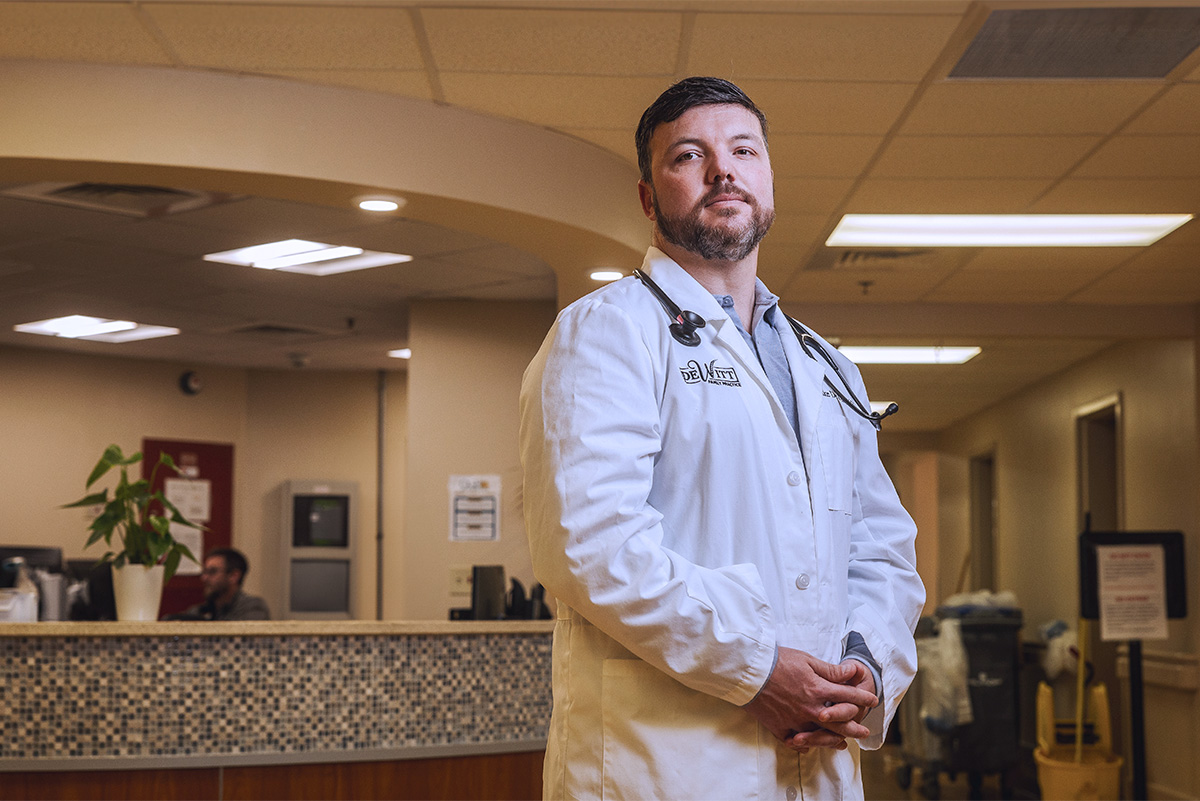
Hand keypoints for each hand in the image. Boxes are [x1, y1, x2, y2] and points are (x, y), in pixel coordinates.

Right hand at [743, 647, 877, 751]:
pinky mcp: (780, 727)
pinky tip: (810, 746)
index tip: (873, 700)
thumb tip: (852, 672)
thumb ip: (831, 670)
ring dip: (835, 740)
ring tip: (843, 744)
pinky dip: (805, 745)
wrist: (749, 671)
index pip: (848, 696)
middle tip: (865, 731)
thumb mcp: (807, 660)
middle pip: (839, 722)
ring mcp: (796, 721)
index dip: (863, 697)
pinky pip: (796, 742)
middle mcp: (811, 709)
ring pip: (821, 736)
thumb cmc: (777, 661)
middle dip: (855, 726)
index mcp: (818, 690)